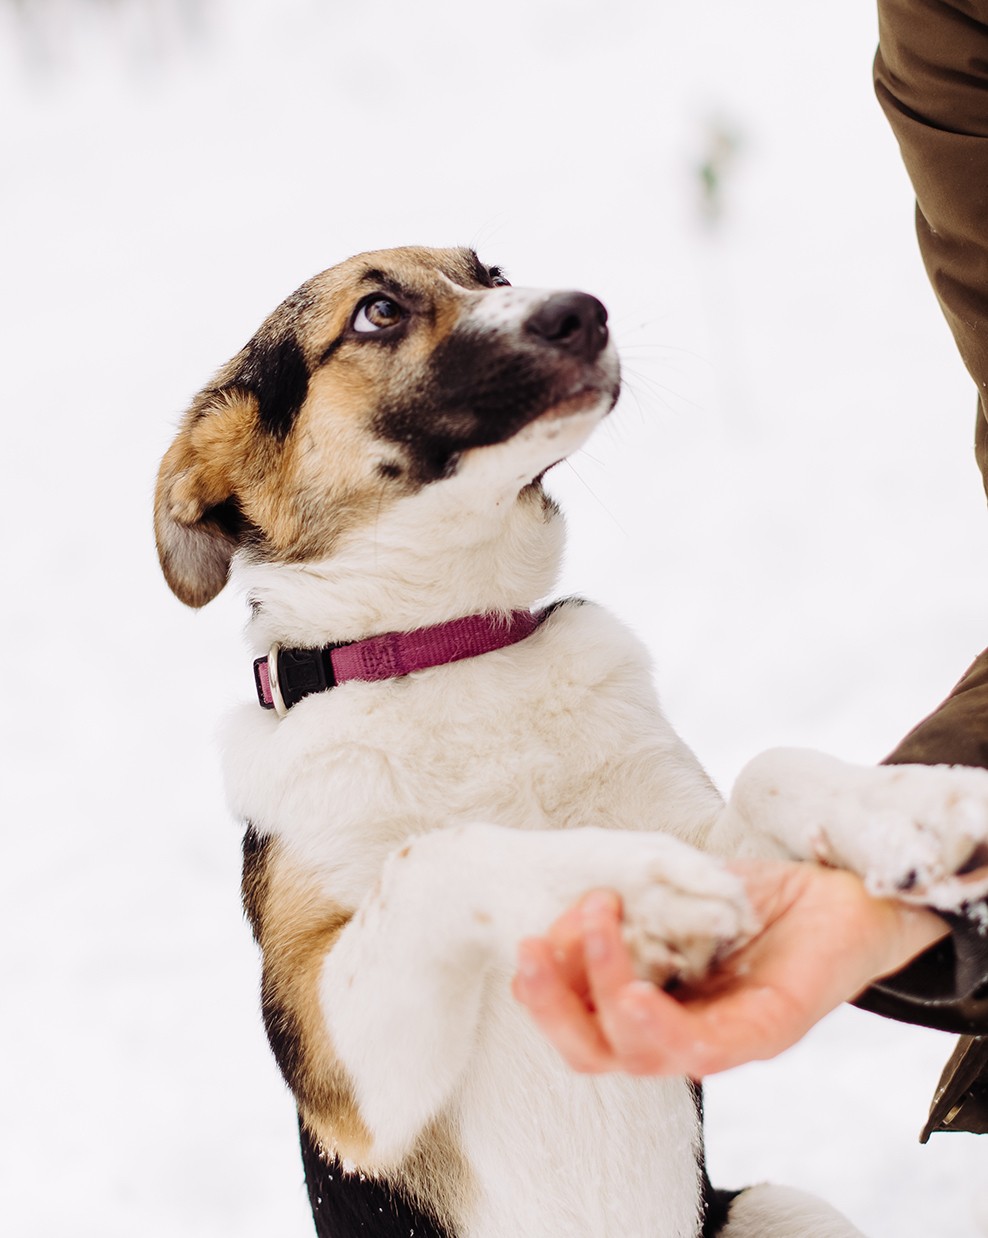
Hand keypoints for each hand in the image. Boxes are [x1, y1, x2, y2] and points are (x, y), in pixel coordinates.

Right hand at [511, 859, 949, 1076]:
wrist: (845, 890)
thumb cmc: (758, 898)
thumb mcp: (677, 890)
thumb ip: (627, 899)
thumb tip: (564, 894)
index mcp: (653, 1004)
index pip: (582, 1021)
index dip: (546, 991)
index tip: (526, 942)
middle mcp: (681, 1031)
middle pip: (595, 1052)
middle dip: (552, 1007)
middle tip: (529, 953)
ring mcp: (726, 1038)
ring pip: (642, 1055)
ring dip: (603, 993)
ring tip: (592, 926)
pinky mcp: (770, 1031)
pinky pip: (706, 1049)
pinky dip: (662, 1027)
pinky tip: (636, 993)